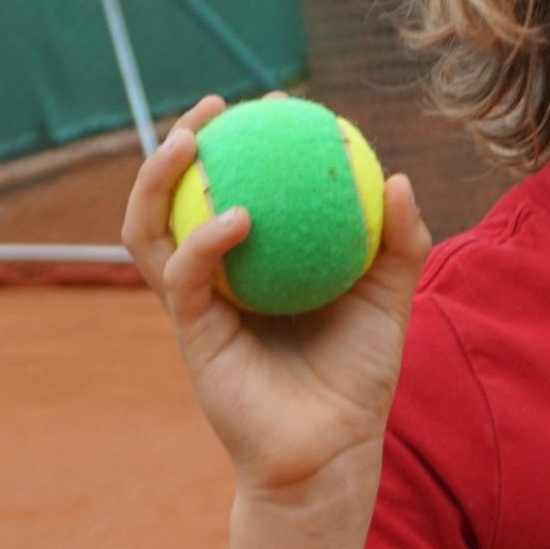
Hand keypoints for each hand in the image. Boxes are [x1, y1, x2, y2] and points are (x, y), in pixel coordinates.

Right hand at [121, 94, 433, 548]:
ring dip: (157, 179)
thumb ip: (399, 241)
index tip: (277, 101)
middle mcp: (217, 273)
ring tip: (188, 140)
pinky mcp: (191, 333)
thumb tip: (397, 177)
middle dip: (176, 142)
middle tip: (212, 106)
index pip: (236, 184)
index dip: (249, 139)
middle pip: (173, 196)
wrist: (333, 448)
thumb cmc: (359, 375)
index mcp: (257, 258)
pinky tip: (235, 216)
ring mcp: (197, 302)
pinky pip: (185, 276)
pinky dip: (202, 240)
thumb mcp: (389, 298)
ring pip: (150, 229)